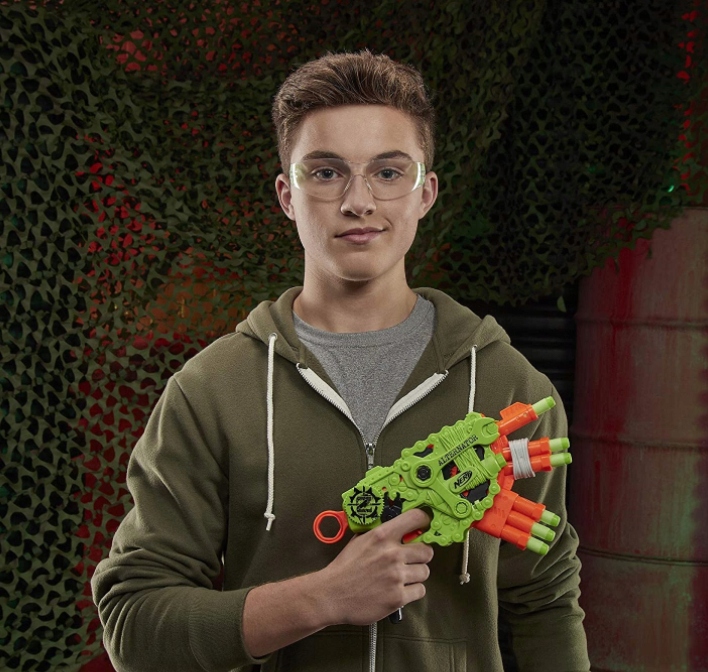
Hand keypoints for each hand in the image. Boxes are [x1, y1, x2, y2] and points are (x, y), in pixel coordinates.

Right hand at [319, 508, 432, 625]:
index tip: (425, 526)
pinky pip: (420, 591)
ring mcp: (396, 577)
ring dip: (416, 575)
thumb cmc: (345, 567)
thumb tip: (399, 527)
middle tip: (411, 560)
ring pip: (425, 572)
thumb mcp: (360, 540)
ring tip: (402, 578)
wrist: (332, 594)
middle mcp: (392, 554)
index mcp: (382, 535)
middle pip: (427, 551)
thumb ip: (380, 533)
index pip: (416, 518)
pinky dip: (412, 592)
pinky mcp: (398, 597)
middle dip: (421, 556)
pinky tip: (400, 590)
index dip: (424, 522)